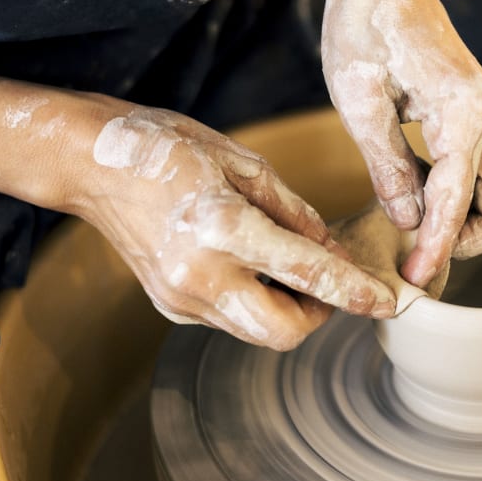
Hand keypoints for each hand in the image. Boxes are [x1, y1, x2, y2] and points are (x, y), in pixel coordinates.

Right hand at [78, 106, 395, 349]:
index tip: (389, 302)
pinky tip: (247, 265)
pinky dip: (251, 301)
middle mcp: (201, 275)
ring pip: (254, 332)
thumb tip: (329, 248)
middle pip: (283, 332)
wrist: (92, 163)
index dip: (355, 293)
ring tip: (286, 268)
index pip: (308, 275)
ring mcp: (180, 297)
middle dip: (318, 317)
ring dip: (285, 311)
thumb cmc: (168, 148)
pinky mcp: (169, 305)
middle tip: (326, 285)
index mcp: (224, 228)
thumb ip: (292, 211)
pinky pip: (227, 318)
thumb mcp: (242, 162)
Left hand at [321, 0, 481, 286]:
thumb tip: (407, 221)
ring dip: (466, 219)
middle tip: (416, 244)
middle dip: (469, 240)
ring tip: (408, 215)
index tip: (414, 281)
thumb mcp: (361, 101)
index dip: (436, 248)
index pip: (458, 204)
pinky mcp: (478, 114)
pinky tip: (414, 188)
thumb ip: (388, 167)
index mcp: (466, 114)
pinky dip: (461, 195)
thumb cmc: (364, 27)